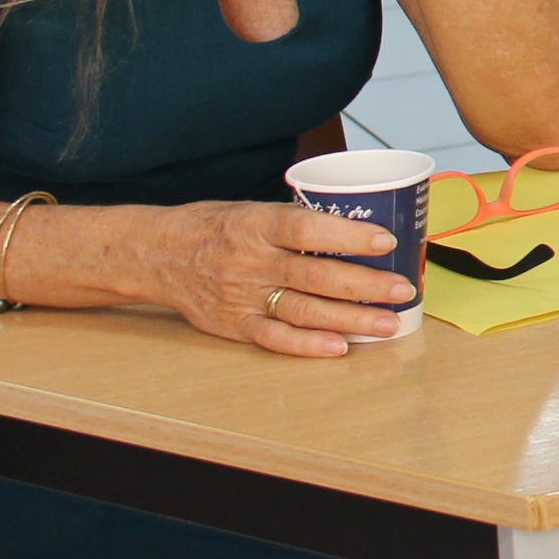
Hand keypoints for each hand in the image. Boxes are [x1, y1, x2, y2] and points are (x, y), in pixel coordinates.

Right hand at [139, 201, 415, 356]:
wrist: (155, 255)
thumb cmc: (215, 227)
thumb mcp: (253, 210)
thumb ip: (297, 221)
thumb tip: (361, 223)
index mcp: (256, 225)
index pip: (307, 230)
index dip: (348, 236)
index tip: (386, 241)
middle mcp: (250, 262)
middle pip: (316, 276)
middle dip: (366, 285)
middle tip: (403, 289)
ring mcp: (241, 297)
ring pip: (304, 311)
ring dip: (351, 319)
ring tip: (388, 323)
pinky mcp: (233, 324)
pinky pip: (275, 338)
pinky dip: (308, 345)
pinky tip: (339, 347)